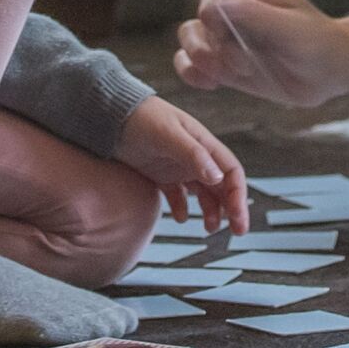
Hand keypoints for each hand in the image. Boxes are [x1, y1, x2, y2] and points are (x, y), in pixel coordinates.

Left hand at [116, 95, 251, 235]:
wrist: (110, 116)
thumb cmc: (141, 118)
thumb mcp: (168, 135)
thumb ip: (193, 154)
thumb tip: (218, 177)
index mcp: (203, 144)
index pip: (230, 171)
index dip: (238, 195)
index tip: (238, 218)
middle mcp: (195, 156)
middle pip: (221, 185)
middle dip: (231, 208)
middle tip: (236, 232)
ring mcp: (178, 166)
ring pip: (203, 192)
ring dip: (210, 210)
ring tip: (209, 229)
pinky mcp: (161, 175)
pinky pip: (178, 195)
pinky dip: (182, 208)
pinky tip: (180, 217)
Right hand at [170, 0, 348, 107]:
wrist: (334, 72)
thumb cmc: (320, 44)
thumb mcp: (294, 30)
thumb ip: (259, 16)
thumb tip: (220, 1)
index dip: (211, 16)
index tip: (229, 37)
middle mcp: (237, 13)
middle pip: (196, 19)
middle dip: (206, 44)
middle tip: (237, 66)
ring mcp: (231, 40)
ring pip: (192, 41)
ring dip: (199, 59)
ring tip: (223, 77)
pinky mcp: (229, 64)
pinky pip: (196, 65)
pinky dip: (193, 73)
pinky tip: (210, 85)